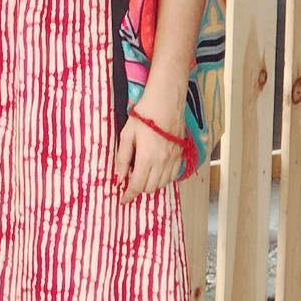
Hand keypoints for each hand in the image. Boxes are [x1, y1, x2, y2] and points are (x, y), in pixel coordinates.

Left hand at [114, 81, 186, 204]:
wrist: (166, 100)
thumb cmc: (144, 114)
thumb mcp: (126, 135)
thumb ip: (123, 159)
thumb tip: (119, 178)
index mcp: (147, 158)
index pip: (137, 186)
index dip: (129, 195)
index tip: (123, 200)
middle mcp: (162, 162)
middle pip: (150, 188)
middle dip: (139, 188)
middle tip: (131, 179)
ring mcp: (173, 159)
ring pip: (163, 184)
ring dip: (151, 184)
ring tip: (142, 173)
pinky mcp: (180, 154)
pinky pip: (172, 175)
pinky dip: (163, 178)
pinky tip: (155, 169)